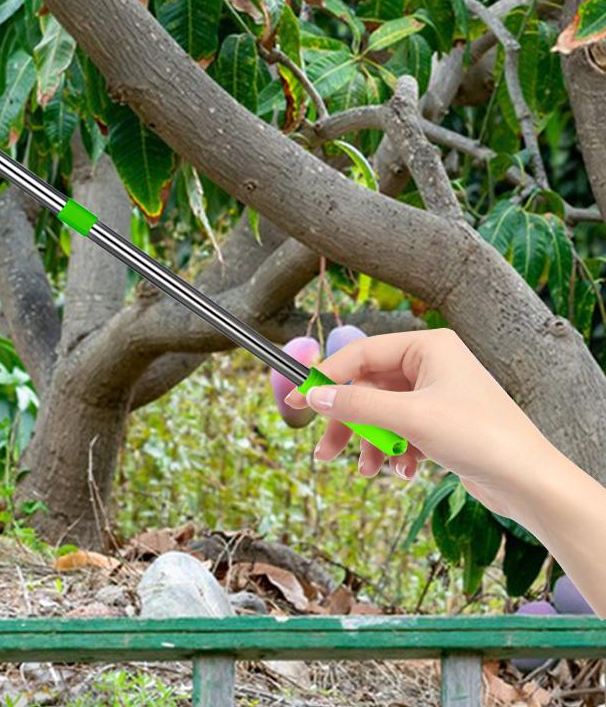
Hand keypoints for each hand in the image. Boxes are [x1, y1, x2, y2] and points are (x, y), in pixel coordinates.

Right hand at [284, 328, 556, 524]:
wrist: (531, 483)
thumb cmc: (480, 437)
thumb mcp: (409, 417)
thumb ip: (356, 404)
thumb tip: (312, 397)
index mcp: (427, 347)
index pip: (361, 353)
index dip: (326, 378)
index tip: (298, 401)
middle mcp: (431, 365)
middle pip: (368, 387)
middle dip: (348, 421)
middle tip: (325, 450)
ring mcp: (436, 395)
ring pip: (381, 413)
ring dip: (369, 442)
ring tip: (365, 471)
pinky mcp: (442, 424)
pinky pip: (400, 431)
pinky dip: (393, 451)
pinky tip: (401, 472)